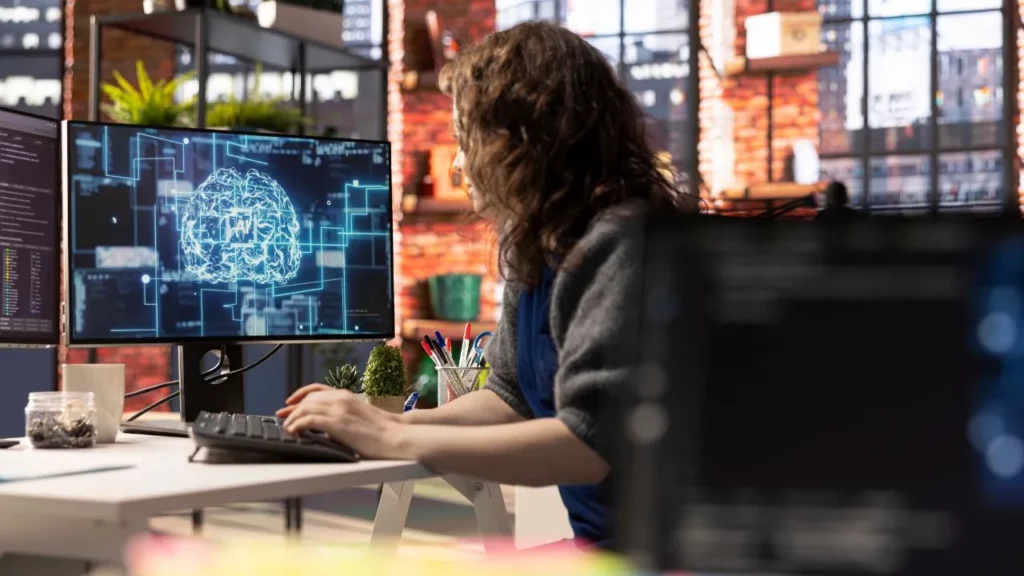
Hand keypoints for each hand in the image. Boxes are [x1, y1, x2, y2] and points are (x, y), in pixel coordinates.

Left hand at [279, 387, 404, 458]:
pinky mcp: (338, 423)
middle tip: (281, 416)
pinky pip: (309, 420)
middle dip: (292, 408)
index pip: (317, 390)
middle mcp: (341, 399)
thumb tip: (326, 429)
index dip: (300, 395)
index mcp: (347, 396)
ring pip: (305, 408)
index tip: (289, 402)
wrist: (396, 436)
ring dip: (292, 417)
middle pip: (308, 399)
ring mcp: (339, 409)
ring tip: (287, 427)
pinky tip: (293, 431)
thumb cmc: (382, 431)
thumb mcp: (359, 418)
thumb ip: (342, 418)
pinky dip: (297, 424)